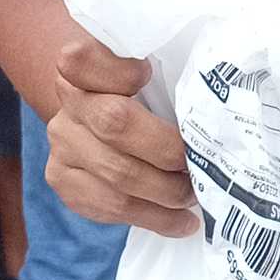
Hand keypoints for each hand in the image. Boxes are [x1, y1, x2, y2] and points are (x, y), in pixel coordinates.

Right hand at [46, 35, 200, 236]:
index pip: (82, 57)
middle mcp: (68, 101)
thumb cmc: (142, 90)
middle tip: (198, 164)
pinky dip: (155, 218)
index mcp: (85, 64)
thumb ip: (168, 72)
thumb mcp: (151, 69)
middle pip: (115, 123)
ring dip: (167, 192)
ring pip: (117, 176)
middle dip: (167, 151)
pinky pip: (110, 208)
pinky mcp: (63, 179)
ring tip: (195, 196)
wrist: (98, 114)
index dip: (119, 69)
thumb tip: (218, 102)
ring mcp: (61, 142)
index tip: (146, 73)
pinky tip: (181, 222)